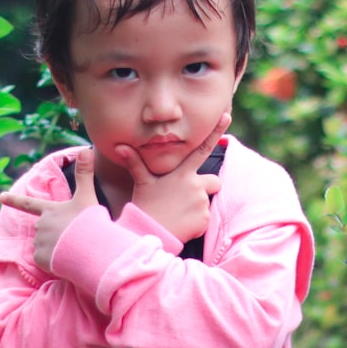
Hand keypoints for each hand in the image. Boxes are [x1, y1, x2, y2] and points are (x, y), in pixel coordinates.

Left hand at [0, 147, 99, 271]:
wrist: (90, 249)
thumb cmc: (88, 222)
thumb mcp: (87, 197)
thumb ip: (85, 174)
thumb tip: (86, 148)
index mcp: (49, 210)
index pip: (28, 204)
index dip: (14, 200)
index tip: (0, 196)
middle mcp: (40, 225)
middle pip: (45, 229)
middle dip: (56, 234)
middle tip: (75, 237)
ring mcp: (39, 243)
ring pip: (46, 247)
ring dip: (57, 249)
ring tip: (74, 249)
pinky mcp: (41, 260)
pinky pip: (47, 262)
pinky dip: (56, 262)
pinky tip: (68, 261)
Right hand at [117, 113, 230, 243]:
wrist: (149, 232)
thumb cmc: (144, 205)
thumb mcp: (141, 182)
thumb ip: (135, 163)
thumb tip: (119, 146)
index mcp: (182, 172)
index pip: (202, 148)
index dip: (215, 131)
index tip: (226, 115)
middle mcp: (195, 184)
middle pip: (214, 181)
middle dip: (205, 187)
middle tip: (183, 197)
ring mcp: (201, 202)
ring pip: (207, 200)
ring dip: (198, 205)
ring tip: (177, 211)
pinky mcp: (204, 219)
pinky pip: (205, 218)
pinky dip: (196, 221)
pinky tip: (181, 222)